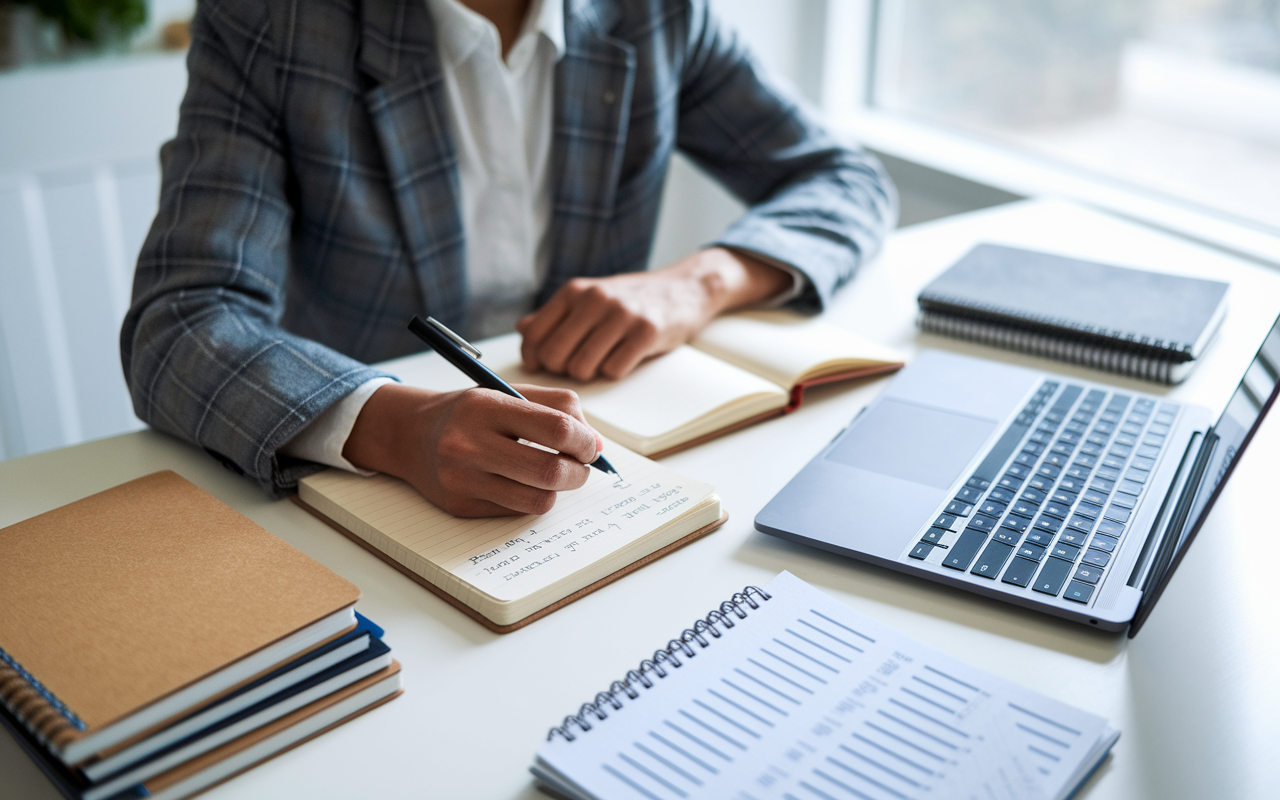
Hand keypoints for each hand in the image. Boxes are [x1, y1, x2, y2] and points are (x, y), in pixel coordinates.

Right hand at [343, 382, 602, 516]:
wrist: (409, 435)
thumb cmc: (470, 413)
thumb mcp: (508, 392)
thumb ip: (557, 408)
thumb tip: (596, 444)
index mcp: (485, 407)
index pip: (556, 429)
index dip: (584, 441)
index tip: (590, 446)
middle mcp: (469, 444)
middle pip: (550, 471)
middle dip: (578, 472)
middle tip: (581, 466)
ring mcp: (462, 479)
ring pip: (538, 500)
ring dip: (557, 490)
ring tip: (553, 475)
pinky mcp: (460, 506)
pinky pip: (516, 511)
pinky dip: (530, 498)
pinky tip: (520, 482)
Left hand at [517, 247, 792, 380]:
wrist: (683, 289)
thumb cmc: (631, 299)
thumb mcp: (589, 298)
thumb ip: (554, 315)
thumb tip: (522, 329)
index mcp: (574, 291)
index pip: (533, 335)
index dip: (533, 359)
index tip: (542, 365)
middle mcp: (594, 299)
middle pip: (554, 356)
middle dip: (562, 370)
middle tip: (578, 364)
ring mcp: (621, 314)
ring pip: (581, 368)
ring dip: (590, 373)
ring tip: (602, 360)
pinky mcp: (646, 332)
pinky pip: (614, 371)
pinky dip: (615, 372)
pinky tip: (624, 358)